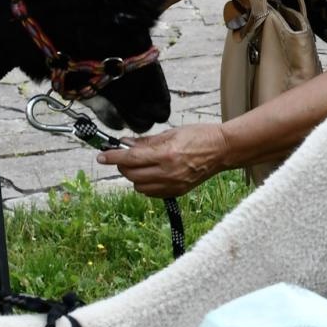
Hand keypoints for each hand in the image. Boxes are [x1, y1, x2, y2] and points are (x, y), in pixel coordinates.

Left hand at [95, 123, 228, 197]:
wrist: (224, 150)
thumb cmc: (201, 136)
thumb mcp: (172, 133)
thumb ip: (147, 141)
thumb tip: (125, 143)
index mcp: (166, 154)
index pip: (130, 159)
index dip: (112, 157)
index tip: (102, 156)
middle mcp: (168, 172)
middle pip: (131, 174)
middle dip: (123, 166)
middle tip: (124, 157)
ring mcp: (174, 184)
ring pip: (139, 186)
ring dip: (134, 176)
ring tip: (141, 166)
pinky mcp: (178, 192)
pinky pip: (152, 193)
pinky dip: (146, 185)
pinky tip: (152, 174)